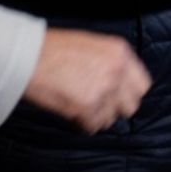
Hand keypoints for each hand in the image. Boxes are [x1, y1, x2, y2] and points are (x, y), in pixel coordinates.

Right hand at [22, 28, 151, 132]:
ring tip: (77, 103)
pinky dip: (82, 123)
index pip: (142, 85)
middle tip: (97, 104)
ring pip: (111, 118)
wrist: (29, 56)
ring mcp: (105, 90)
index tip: (117, 97)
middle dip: (115, 108)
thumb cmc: (53, 48)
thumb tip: (118, 82)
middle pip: (131, 106)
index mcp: (120, 52)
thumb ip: (109, 62)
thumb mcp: (90, 44)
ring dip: (96, 116)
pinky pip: (92, 127)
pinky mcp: (88, 108)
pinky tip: (70, 109)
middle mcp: (118, 71)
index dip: (128, 93)